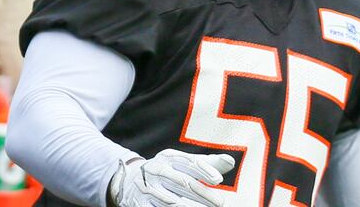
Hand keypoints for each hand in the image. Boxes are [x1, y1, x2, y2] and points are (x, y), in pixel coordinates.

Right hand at [109, 149, 235, 206]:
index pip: (188, 162)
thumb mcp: (182, 162)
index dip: (204, 170)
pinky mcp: (139, 202)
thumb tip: (230, 162)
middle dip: (204, 195)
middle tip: (220, 203)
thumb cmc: (166, 170)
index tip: (218, 180)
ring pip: (172, 201)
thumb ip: (206, 163)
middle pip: (183, 183)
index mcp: (169, 157)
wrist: (129, 179)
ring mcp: (147, 187)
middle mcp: (157, 170)